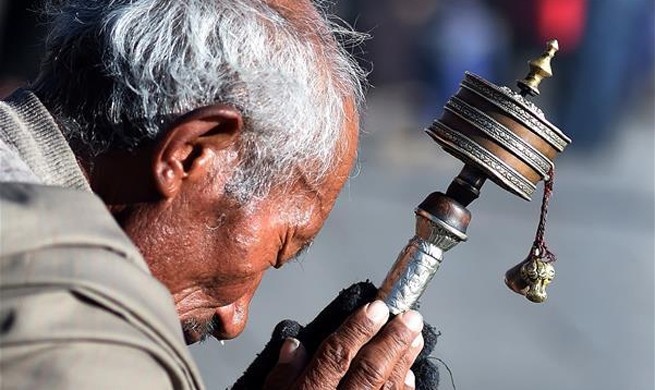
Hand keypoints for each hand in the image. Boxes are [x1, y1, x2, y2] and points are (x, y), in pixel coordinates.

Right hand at [263, 300, 423, 389]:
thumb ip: (281, 378)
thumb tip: (295, 345)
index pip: (335, 357)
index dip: (358, 330)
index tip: (376, 307)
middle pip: (368, 371)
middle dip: (391, 340)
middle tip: (409, 316)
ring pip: (386, 389)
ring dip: (403, 360)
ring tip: (414, 336)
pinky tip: (409, 373)